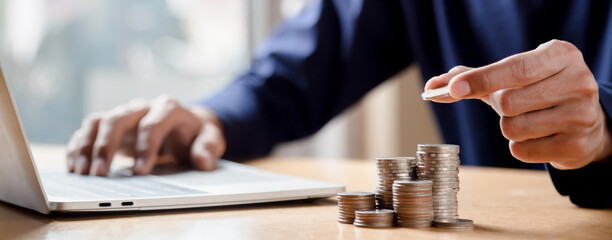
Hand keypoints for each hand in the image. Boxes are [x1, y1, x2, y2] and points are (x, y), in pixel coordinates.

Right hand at [66, 95, 225, 175]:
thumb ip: (209, 148)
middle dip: (107, 146)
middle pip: (118, 118)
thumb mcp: (211, 139)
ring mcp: (124, 114)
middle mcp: (142, 107)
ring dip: (87, 145)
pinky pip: (88, 129)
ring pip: (99, 121)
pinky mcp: (110, 124)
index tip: (140, 171)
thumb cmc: (196, 134)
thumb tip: (203, 161)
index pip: (153, 124)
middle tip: (100, 174)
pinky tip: (74, 165)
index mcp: (168, 108)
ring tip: (81, 172)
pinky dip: (78, 145)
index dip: (146, 147)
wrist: (186, 125)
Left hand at [424, 39, 611, 169]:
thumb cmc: (539, 91)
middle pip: (508, 103)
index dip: (482, 79)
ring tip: (531, 119)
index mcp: (561, 56)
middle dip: (499, 106)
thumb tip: (431, 87)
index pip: (516, 69)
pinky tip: (540, 136)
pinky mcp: (577, 147)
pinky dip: (521, 146)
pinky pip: (522, 151)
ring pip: (512, 128)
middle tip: (515, 103)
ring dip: (509, 127)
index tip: (455, 88)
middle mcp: (578, 82)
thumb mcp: (515, 75)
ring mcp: (582, 116)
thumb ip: (473, 77)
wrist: (588, 121)